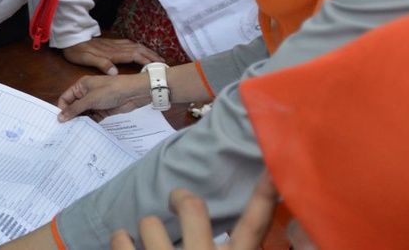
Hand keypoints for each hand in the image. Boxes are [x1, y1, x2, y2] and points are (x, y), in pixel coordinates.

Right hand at [57, 72, 151, 121]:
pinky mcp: (103, 110)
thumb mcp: (90, 99)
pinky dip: (90, 123)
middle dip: (71, 116)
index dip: (62, 109)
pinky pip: (93, 117)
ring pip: (83, 113)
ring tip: (76, 131)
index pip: (66, 98)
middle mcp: (86, 93)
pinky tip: (87, 130)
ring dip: (81, 121)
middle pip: (74, 106)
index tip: (61, 121)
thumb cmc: (110, 90)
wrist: (133, 93)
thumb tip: (60, 118)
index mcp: (81, 86)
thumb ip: (75, 109)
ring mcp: (95, 102)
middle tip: (67, 129)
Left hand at [62, 36, 161, 75]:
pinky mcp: (111, 43)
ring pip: (135, 46)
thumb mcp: (87, 59)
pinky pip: (129, 44)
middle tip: (163, 63)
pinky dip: (138, 48)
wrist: (71, 37)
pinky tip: (141, 50)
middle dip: (152, 56)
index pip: (135, 56)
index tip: (158, 67)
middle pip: (139, 50)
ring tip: (157, 58)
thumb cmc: (77, 51)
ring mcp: (114, 44)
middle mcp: (116, 48)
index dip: (147, 61)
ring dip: (147, 51)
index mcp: (113, 53)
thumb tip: (115, 72)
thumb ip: (101, 64)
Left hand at [110, 173, 277, 249]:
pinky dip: (119, 240)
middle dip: (181, 198)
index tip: (269, 167)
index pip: (254, 226)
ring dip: (148, 228)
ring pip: (150, 222)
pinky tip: (122, 243)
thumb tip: (289, 246)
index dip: (263, 195)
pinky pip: (120, 240)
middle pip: (191, 207)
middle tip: (176, 199)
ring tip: (149, 238)